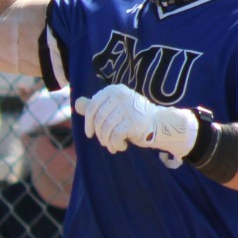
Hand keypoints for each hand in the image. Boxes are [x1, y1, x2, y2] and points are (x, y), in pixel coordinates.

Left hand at [75, 86, 198, 161]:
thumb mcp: (114, 109)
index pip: (93, 106)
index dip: (88, 122)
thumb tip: (77, 103)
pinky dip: (116, 145)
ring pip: (106, 129)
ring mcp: (127, 108)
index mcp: (114, 90)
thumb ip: (96, 106)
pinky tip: (121, 147)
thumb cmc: (133, 117)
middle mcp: (120, 96)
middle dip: (100, 135)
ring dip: (108, 142)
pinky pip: (115, 137)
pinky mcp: (133, 122)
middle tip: (106, 142)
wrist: (160, 125)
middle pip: (99, 119)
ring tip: (113, 146)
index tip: (90, 134)